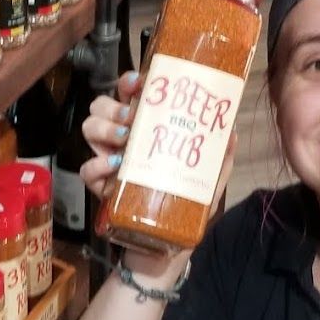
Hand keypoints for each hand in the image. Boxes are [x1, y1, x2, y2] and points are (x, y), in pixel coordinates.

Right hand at [79, 70, 239, 203]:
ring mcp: (108, 160)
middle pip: (101, 106)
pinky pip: (87, 169)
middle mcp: (122, 138)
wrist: (170, 237)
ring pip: (90, 129)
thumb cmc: (186, 199)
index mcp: (145, 125)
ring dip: (105, 127)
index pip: (128, 94)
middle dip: (113, 106)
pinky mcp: (100, 186)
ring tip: (125, 136)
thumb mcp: (209, 176)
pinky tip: (115, 164)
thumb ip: (220, 156)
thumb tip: (232, 131)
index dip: (128, 82)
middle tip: (132, 116)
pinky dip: (98, 164)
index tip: (139, 82)